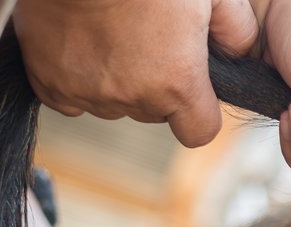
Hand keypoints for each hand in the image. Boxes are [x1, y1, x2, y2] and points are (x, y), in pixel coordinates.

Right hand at [13, 0, 259, 147]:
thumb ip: (237, 31)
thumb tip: (241, 55)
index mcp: (177, 83)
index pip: (198, 131)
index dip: (198, 111)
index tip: (192, 87)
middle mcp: (132, 96)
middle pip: (154, 113)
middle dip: (157, 86)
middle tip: (148, 40)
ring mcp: (87, 91)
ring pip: (112, 103)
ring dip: (115, 80)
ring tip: (112, 32)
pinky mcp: (49, 81)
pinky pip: (69, 97)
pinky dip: (75, 77)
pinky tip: (81, 42)